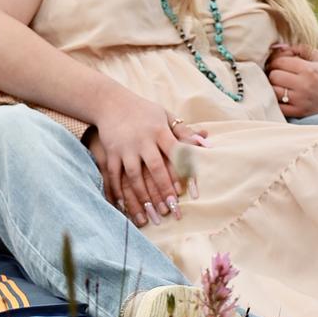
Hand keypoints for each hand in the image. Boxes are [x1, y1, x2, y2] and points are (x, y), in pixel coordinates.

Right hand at [86, 96, 206, 226]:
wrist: (110, 102)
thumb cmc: (144, 112)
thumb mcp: (165, 116)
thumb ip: (184, 131)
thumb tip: (207, 141)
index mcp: (159, 130)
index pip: (173, 152)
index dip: (178, 171)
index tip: (182, 191)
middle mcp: (142, 140)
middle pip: (154, 167)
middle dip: (162, 188)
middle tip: (170, 207)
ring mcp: (125, 147)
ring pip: (134, 176)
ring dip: (142, 196)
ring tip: (149, 214)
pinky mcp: (110, 153)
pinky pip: (114, 176)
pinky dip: (117, 192)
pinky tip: (123, 207)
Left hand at [266, 43, 317, 118]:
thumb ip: (301, 49)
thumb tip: (279, 47)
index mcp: (309, 69)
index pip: (280, 62)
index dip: (275, 61)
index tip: (277, 64)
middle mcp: (304, 85)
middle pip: (274, 76)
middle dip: (273, 74)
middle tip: (278, 75)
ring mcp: (300, 100)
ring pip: (273, 90)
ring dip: (273, 87)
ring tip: (279, 85)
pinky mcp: (298, 112)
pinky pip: (277, 106)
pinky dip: (276, 101)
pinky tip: (282, 97)